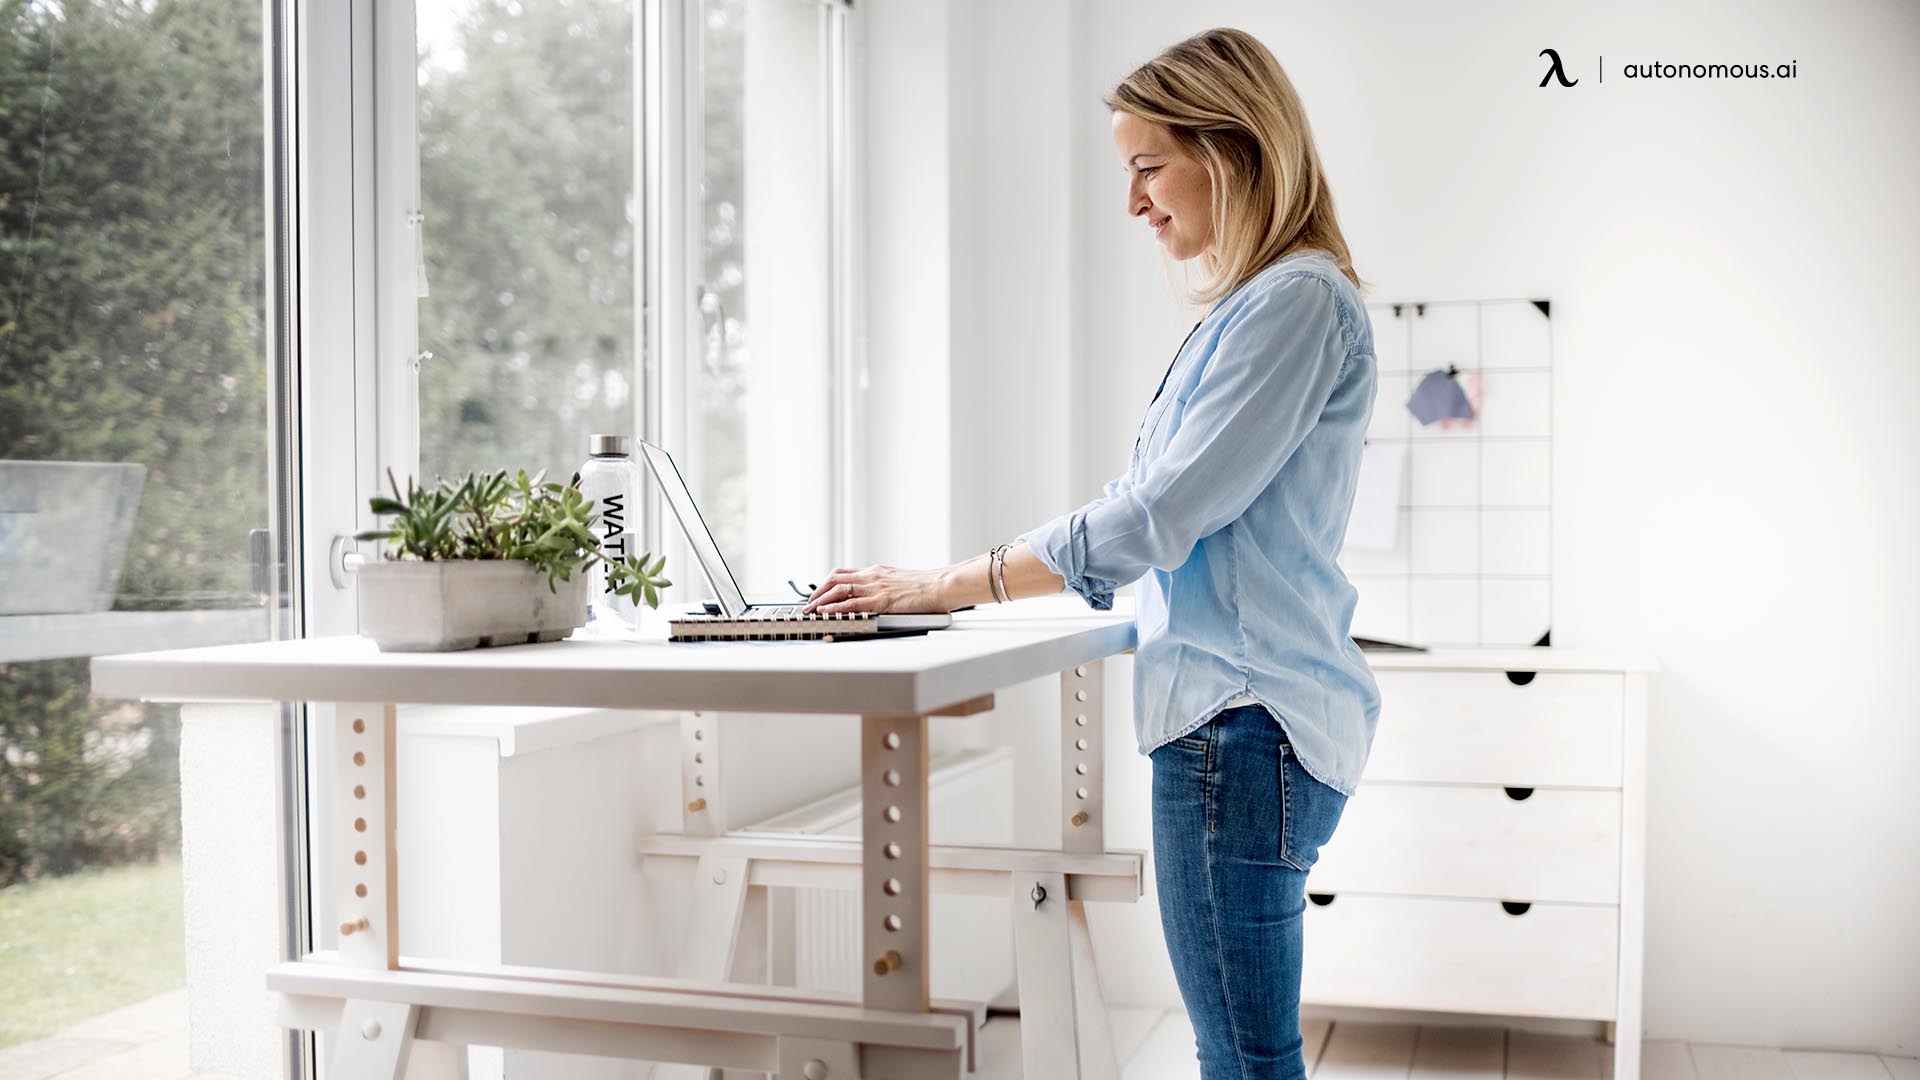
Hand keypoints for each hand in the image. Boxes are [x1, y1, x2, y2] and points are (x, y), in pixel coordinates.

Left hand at [804, 564, 952, 614]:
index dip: (826, 583)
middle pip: (834, 579)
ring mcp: (876, 587)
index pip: (843, 573)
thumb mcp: (900, 582)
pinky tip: (825, 612)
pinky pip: (852, 603)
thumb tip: (878, 596)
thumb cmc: (927, 586)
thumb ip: (886, 586)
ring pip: (839, 589)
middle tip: (808, 603)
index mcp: (877, 571)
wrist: (942, 585)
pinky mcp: (882, 600)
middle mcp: (872, 576)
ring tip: (810, 609)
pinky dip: (835, 607)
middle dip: (817, 591)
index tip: (818, 593)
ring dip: (820, 600)